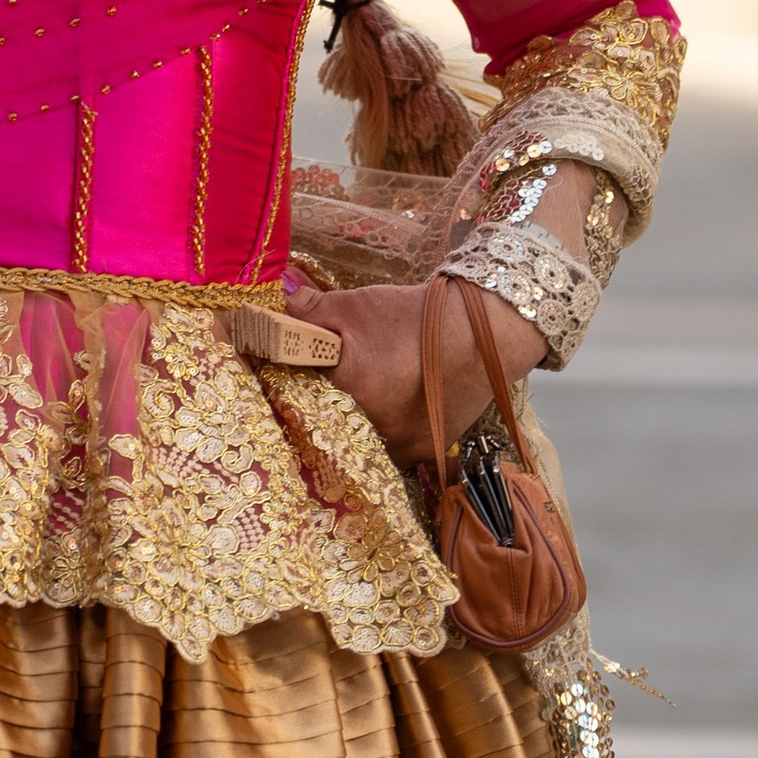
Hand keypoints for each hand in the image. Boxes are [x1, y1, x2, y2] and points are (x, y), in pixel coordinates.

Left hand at [288, 279, 543, 467]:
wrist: (484, 333)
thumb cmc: (415, 317)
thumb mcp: (356, 305)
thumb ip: (307, 311)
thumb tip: (273, 311)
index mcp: (349, 390)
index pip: (295, 396)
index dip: (289, 384)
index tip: (285, 373)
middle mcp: (372, 428)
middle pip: (326, 426)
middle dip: (317, 407)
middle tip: (321, 386)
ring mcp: (398, 446)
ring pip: (355, 444)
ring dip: (348, 426)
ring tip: (355, 400)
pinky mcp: (421, 452)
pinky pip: (385, 453)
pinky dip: (378, 436)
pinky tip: (379, 415)